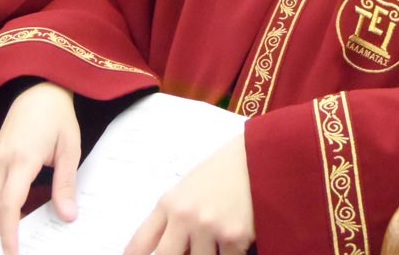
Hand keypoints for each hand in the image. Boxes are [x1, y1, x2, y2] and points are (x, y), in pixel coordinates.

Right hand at [0, 83, 79, 254]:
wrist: (40, 90)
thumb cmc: (58, 117)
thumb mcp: (70, 147)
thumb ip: (65, 183)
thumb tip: (67, 216)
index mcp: (22, 160)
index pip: (8, 205)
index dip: (8, 233)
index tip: (13, 253)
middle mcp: (1, 162)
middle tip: (9, 251)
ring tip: (8, 238)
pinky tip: (6, 217)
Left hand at [125, 134, 253, 254]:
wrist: (259, 153)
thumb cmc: (223, 170)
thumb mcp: (189, 187)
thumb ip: (172, 217)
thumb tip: (161, 249)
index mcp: (170, 203)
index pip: (139, 245)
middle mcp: (185, 216)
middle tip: (186, 249)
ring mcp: (209, 228)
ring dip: (207, 253)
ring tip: (215, 237)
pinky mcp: (235, 237)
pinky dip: (230, 253)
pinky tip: (234, 237)